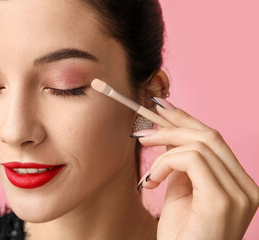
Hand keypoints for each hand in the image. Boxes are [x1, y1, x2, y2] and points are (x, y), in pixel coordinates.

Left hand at [133, 97, 258, 239]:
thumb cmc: (180, 235)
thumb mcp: (180, 192)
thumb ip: (182, 166)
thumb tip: (170, 138)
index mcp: (237, 184)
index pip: (215, 141)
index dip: (187, 120)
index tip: (162, 109)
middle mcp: (246, 186)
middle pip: (210, 136)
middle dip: (173, 125)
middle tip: (144, 131)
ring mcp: (240, 193)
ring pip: (201, 144)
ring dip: (164, 148)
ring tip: (146, 166)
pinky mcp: (224, 200)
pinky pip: (193, 160)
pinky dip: (165, 164)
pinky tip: (151, 181)